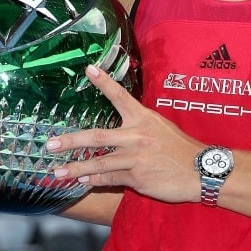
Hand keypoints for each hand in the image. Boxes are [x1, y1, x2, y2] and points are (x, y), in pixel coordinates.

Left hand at [45, 65, 202, 203]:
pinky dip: (94, 179)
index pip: (120, 96)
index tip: (88, 69)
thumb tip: (118, 129)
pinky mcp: (137, 177)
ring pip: (99, 162)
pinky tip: (81, 181)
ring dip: (75, 168)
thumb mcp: (161, 128)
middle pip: (96, 136)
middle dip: (70, 140)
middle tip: (49, 144)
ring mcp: (136, 157)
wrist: (201, 170)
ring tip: (57, 172)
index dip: (104, 82)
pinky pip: (110, 178)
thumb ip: (138, 127)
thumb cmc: (180, 148)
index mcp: (143, 118)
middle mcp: (137, 135)